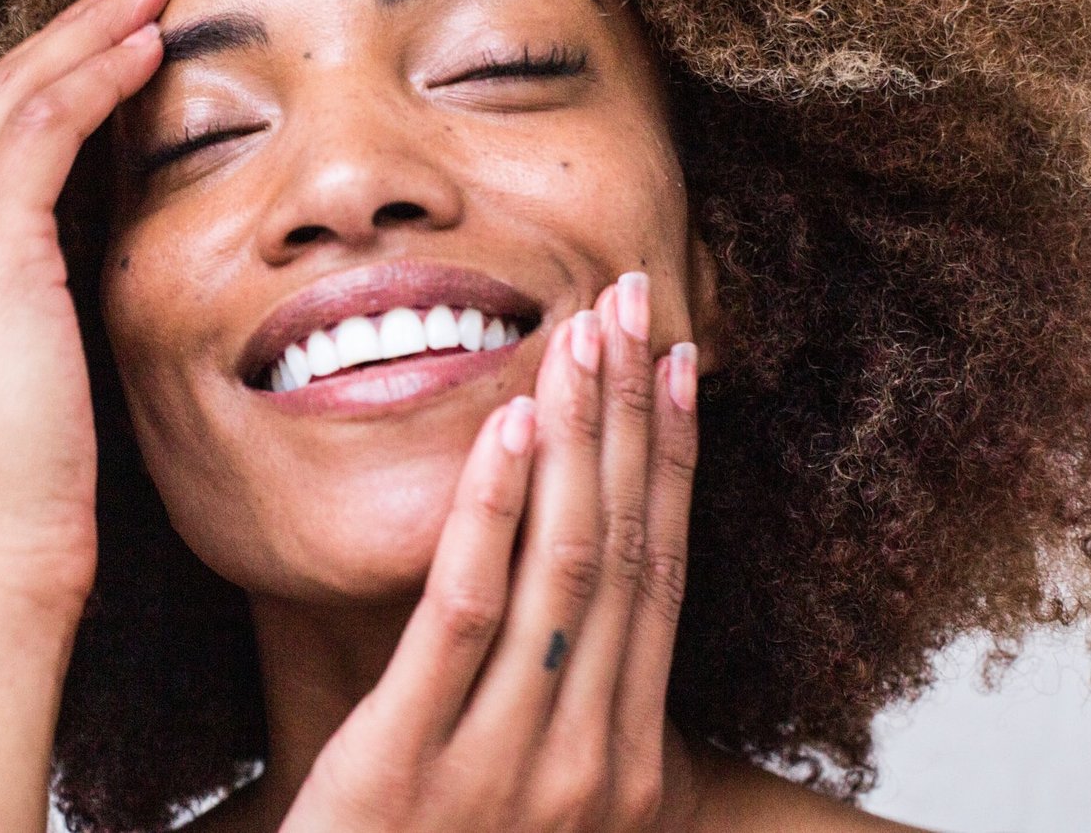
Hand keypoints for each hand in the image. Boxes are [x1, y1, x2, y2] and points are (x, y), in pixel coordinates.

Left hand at [279, 273, 704, 832]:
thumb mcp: (526, 791)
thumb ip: (554, 699)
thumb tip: (564, 576)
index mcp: (624, 761)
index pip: (662, 577)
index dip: (672, 462)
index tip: (677, 365)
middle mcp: (588, 761)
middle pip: (623, 553)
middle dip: (631, 419)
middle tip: (630, 306)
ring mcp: (508, 767)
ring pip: (562, 570)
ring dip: (576, 440)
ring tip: (577, 339)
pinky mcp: (413, 766)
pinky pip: (465, 614)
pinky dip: (492, 509)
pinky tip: (506, 424)